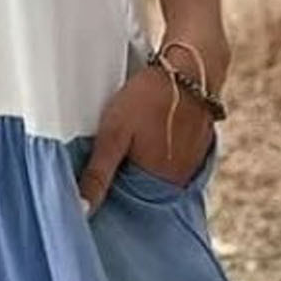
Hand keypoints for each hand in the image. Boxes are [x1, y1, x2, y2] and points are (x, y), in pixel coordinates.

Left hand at [76, 64, 214, 217]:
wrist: (190, 70)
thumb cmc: (149, 98)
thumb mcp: (113, 134)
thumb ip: (98, 174)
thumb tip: (82, 210)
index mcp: (156, 185)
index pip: (125, 203)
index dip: (108, 191)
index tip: (95, 178)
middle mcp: (177, 183)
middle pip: (142, 191)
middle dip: (126, 180)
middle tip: (115, 153)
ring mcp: (190, 167)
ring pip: (157, 176)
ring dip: (143, 166)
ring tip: (133, 142)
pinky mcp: (198, 151)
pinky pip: (173, 162)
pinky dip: (160, 155)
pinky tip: (151, 137)